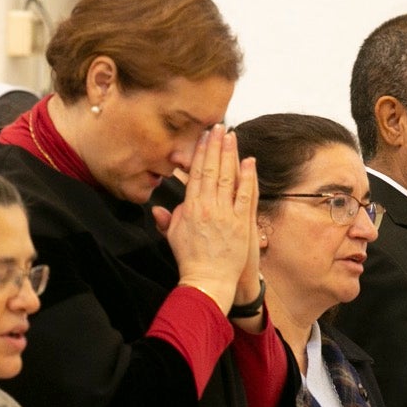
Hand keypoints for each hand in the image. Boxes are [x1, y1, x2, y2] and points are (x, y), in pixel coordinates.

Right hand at [151, 127, 257, 312]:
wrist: (207, 280)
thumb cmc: (190, 260)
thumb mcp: (172, 237)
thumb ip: (167, 219)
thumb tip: (157, 208)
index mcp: (190, 207)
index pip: (196, 173)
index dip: (201, 152)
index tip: (205, 137)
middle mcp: (207, 207)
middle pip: (212, 169)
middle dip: (215, 146)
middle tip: (219, 126)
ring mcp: (226, 214)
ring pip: (228, 177)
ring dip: (231, 154)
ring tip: (232, 136)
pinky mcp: (241, 223)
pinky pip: (245, 195)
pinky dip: (248, 177)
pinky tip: (250, 161)